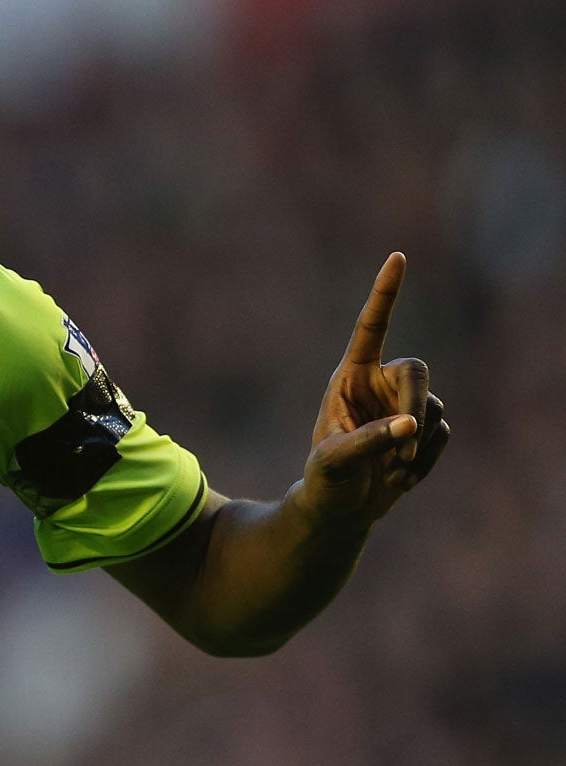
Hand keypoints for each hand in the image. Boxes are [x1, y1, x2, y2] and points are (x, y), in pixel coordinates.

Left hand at [301, 253, 449, 524]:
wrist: (340, 507)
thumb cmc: (326, 479)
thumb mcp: (334, 461)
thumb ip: (368, 441)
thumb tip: (411, 427)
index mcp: (350, 376)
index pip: (371, 328)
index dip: (385, 294)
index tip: (397, 258)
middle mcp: (380, 383)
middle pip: (417, 371)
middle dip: (415, 405)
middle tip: (405, 442)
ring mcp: (404, 405)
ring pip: (431, 408)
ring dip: (413, 445)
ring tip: (388, 471)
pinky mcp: (422, 429)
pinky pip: (439, 435)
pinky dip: (423, 460)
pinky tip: (399, 478)